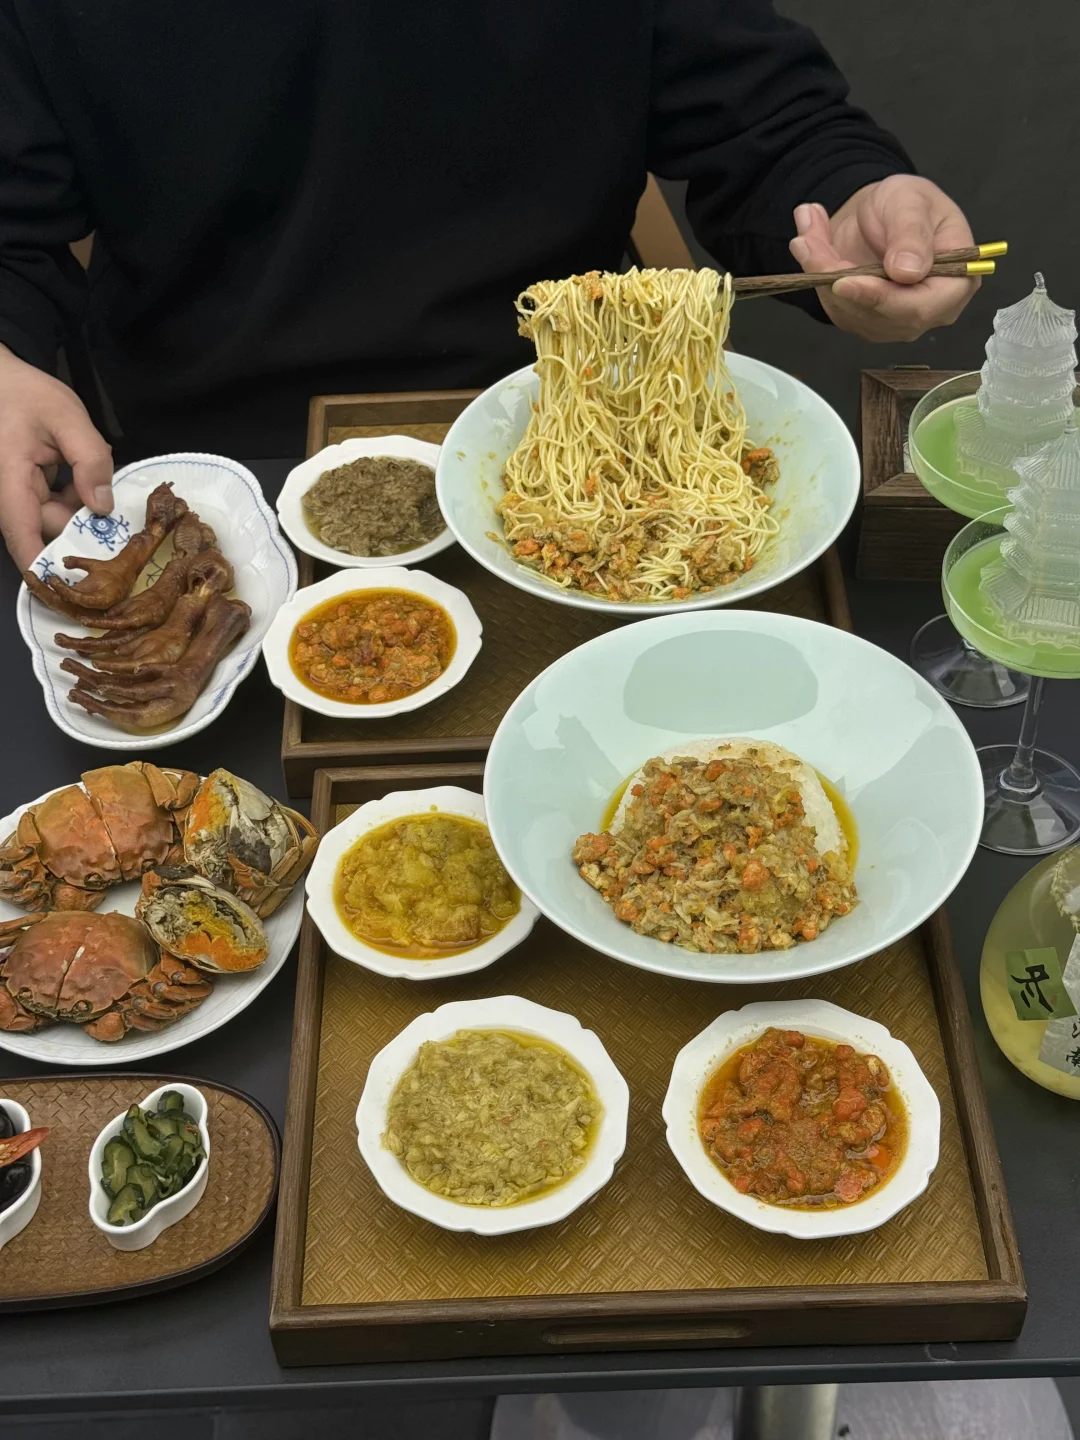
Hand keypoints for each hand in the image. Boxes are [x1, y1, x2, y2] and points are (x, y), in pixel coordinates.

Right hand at [0, 343, 113, 569]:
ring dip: (84, 515)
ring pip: (57, 522)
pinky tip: (92, 484)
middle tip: (126, 529)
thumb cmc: (28, 394)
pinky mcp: (30, 493)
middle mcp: (11, 497)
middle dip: (85, 532)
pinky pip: (57, 509)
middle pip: (49, 532)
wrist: (4, 380)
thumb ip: (89, 459)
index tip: (75, 591)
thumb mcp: (66, 417)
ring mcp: (20, 496)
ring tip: (107, 494)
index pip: (23, 538)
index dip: (46, 569)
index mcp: (10, 483)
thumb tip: (102, 506)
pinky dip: (78, 502)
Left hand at [788, 175, 978, 342]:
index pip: (920, 307)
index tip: (844, 282)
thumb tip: (908, 271)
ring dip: (819, 271)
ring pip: (847, 310)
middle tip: (808, 243)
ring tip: (807, 230)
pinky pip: (832, 305)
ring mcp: (892, 320)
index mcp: (956, 283)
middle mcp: (927, 310)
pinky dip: (814, 274)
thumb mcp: (913, 202)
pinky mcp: (862, 319)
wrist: (883, 211)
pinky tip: (809, 241)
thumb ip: (912, 234)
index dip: (881, 299)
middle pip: (877, 315)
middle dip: (837, 281)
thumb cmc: (909, 204)